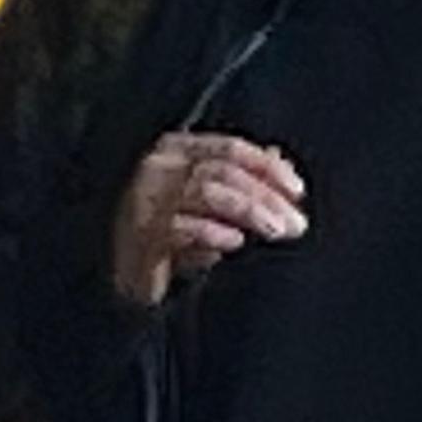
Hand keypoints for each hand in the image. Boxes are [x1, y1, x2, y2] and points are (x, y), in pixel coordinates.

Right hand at [111, 132, 307, 307]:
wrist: (124, 273)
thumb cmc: (168, 234)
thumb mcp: (208, 203)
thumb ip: (240, 179)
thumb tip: (280, 160)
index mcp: (175, 151)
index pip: (229, 148)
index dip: (267, 167)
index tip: (297, 191)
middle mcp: (158, 168)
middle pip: (223, 171)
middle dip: (266, 196)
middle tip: (295, 223)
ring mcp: (146, 199)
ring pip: (208, 192)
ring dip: (249, 211)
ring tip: (275, 232)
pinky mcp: (142, 233)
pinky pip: (183, 227)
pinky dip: (214, 232)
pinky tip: (236, 242)